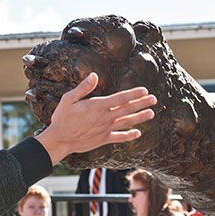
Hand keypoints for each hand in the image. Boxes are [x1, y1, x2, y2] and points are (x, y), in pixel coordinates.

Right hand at [34, 73, 155, 163]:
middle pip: (127, 109)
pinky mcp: (103, 139)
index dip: (134, 94)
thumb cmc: (62, 118)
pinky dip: (129, 135)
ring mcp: (105, 129)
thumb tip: (94, 75)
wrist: (60, 140)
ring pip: (126, 122)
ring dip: (140, 117)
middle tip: (154, 99)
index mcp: (97, 106)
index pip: (120, 98)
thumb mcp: (69, 99)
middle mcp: (104, 117)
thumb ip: (84, 87)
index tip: (144, 91)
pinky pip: (119, 137)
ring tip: (151, 113)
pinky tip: (138, 133)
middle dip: (142, 103)